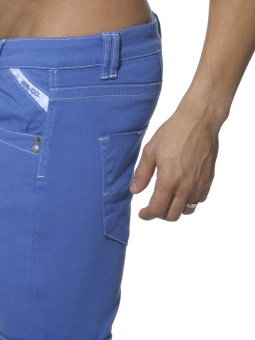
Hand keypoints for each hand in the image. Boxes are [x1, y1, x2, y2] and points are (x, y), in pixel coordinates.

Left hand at [130, 104, 219, 220]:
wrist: (200, 120)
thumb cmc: (173, 132)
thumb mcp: (150, 151)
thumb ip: (142, 174)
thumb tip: (134, 191)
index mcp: (169, 180)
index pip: (157, 209)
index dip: (147, 215)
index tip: (142, 213)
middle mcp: (185, 186)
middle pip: (172, 215)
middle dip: (159, 214)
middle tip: (153, 206)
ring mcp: (199, 184)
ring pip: (187, 210)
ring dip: (175, 208)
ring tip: (167, 199)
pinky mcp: (208, 179)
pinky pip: (199, 200)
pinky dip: (189, 201)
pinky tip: (181, 191)